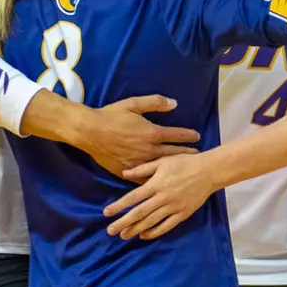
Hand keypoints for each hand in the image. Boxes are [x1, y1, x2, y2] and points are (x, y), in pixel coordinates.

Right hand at [78, 95, 201, 177]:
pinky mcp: (127, 171)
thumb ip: (155, 102)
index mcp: (152, 132)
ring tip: (183, 168)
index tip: (197, 137)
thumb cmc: (111, 115)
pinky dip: (153, 180)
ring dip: (173, 167)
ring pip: (161, 168)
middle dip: (186, 153)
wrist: (89, 132)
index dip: (188, 136)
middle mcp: (148, 150)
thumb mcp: (134, 104)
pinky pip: (144, 178)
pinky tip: (161, 183)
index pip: (176, 135)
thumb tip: (174, 103)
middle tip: (197, 155)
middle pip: (173, 153)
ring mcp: (138, 162)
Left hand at [105, 154, 217, 239]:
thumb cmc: (184, 163)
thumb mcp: (163, 161)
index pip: (133, 197)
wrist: (208, 171)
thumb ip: (143, 169)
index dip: (119, 206)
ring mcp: (173, 207)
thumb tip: (124, 174)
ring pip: (151, 222)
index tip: (106, 213)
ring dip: (136, 229)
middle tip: (110, 231)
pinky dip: (154, 232)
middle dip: (123, 223)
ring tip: (124, 236)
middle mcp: (162, 198)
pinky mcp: (183, 214)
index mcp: (156, 184)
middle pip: (139, 213)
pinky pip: (166, 226)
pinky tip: (144, 235)